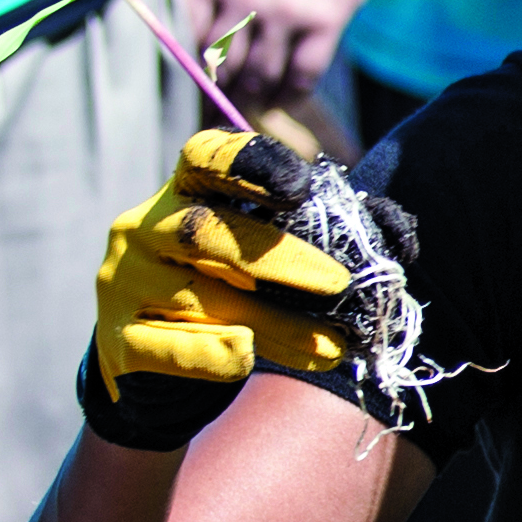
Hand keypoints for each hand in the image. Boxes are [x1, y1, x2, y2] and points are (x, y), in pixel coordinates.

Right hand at [84, 129, 363, 448]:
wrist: (169, 364)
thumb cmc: (238, 291)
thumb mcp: (276, 255)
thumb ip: (335, 235)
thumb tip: (402, 238)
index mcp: (187, 190)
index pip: (206, 156)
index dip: (251, 163)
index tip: (301, 187)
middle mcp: (146, 227)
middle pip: (203, 231)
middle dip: (277, 258)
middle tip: (340, 283)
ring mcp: (125, 282)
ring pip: (201, 298)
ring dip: (274, 323)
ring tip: (332, 348)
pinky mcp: (120, 340)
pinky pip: (171, 347)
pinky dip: (214, 354)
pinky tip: (250, 358)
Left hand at [183, 0, 398, 98]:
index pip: (195, 41)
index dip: (200, 69)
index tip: (205, 83)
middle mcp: (241, 1)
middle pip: (224, 67)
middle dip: (222, 94)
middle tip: (224, 111)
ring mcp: (284, 14)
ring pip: (261, 76)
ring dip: (256, 96)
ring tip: (256, 106)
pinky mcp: (324, 21)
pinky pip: (303, 73)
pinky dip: (292, 91)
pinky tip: (288, 95)